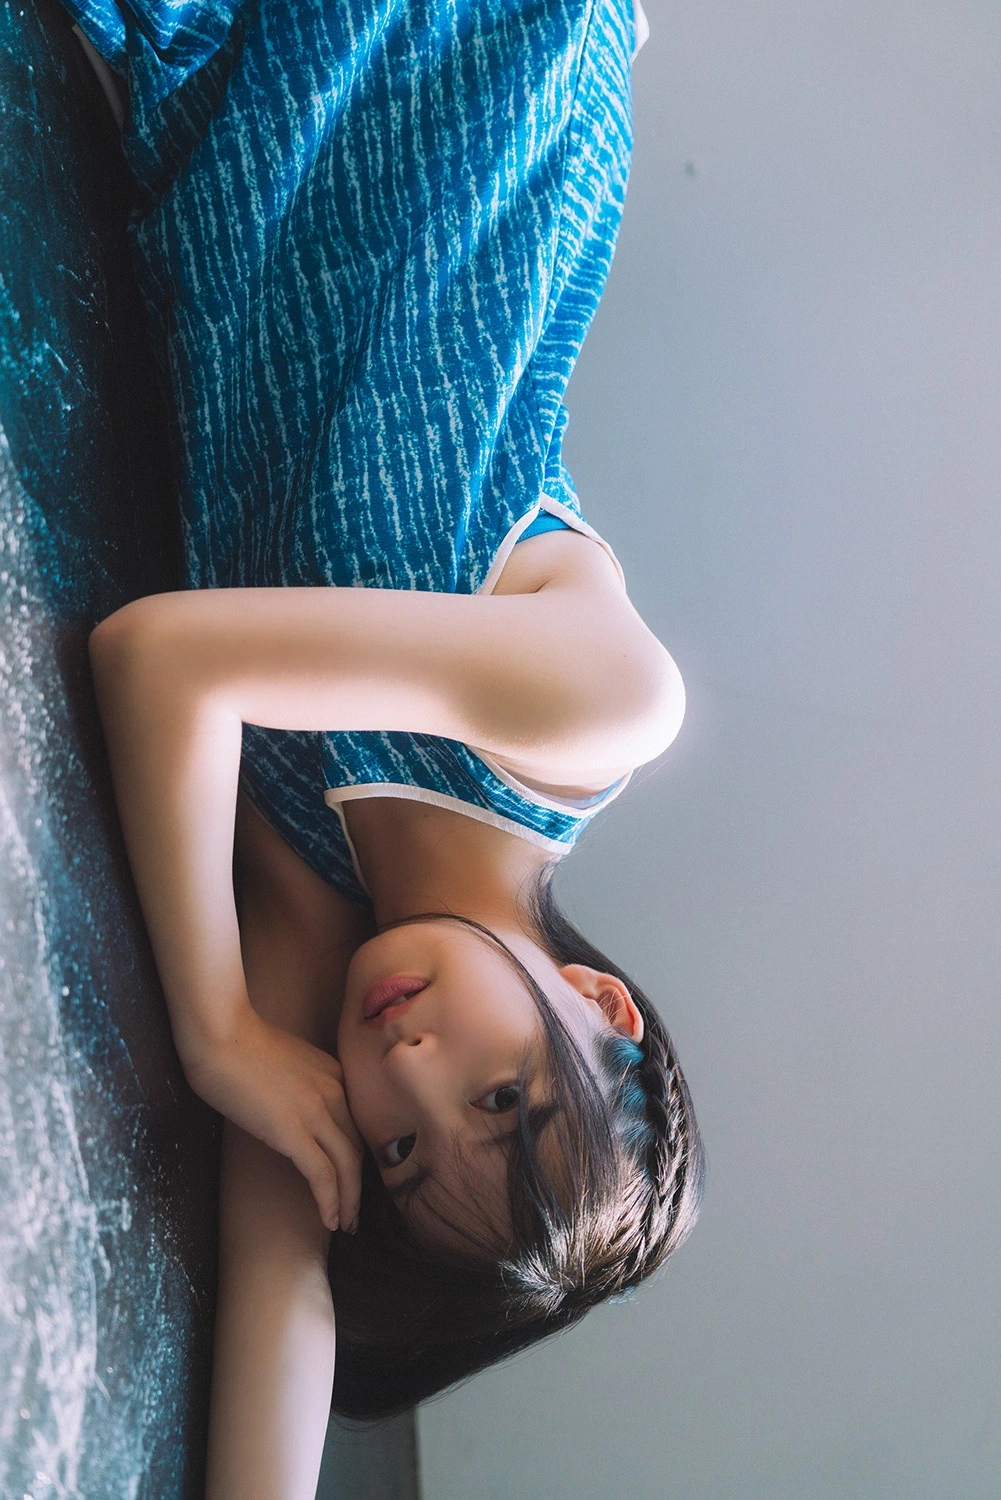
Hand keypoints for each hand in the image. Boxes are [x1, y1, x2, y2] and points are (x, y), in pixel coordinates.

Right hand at [184, 1008, 362, 1231]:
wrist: (221, 1035)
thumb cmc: (240, 1045)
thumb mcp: (287, 1063)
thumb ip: (301, 1086)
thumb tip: (294, 1111)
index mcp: (335, 1075)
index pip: (357, 1124)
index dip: (358, 1156)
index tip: (355, 1180)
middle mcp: (335, 1093)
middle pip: (358, 1148)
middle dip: (359, 1185)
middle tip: (355, 1213)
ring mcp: (316, 1111)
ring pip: (347, 1166)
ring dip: (349, 1201)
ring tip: (346, 1224)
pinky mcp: (293, 1130)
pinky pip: (322, 1174)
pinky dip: (329, 1201)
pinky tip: (329, 1220)